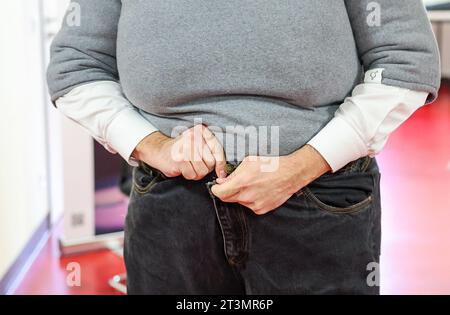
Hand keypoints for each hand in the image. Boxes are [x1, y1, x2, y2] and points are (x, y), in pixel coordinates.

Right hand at [132, 124, 226, 179]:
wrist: (159, 151)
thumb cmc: (182, 151)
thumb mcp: (199, 146)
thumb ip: (213, 155)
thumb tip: (223, 173)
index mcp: (201, 130)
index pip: (218, 150)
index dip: (221, 164)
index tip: (220, 172)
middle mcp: (194, 137)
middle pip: (211, 163)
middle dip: (205, 168)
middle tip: (195, 164)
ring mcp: (186, 148)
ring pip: (202, 171)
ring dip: (196, 173)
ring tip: (188, 166)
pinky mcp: (179, 159)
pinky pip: (192, 175)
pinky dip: (187, 175)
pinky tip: (182, 168)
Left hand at [211, 145, 330, 214]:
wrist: (291, 174)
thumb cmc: (271, 165)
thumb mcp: (249, 162)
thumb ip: (233, 173)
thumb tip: (222, 181)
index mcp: (242, 182)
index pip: (219, 192)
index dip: (216, 189)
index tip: (217, 185)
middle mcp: (247, 196)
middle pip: (227, 199)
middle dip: (226, 191)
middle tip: (233, 183)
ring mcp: (255, 205)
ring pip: (239, 202)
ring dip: (240, 195)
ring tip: (252, 185)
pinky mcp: (261, 210)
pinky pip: (249, 206)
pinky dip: (250, 199)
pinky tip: (259, 190)